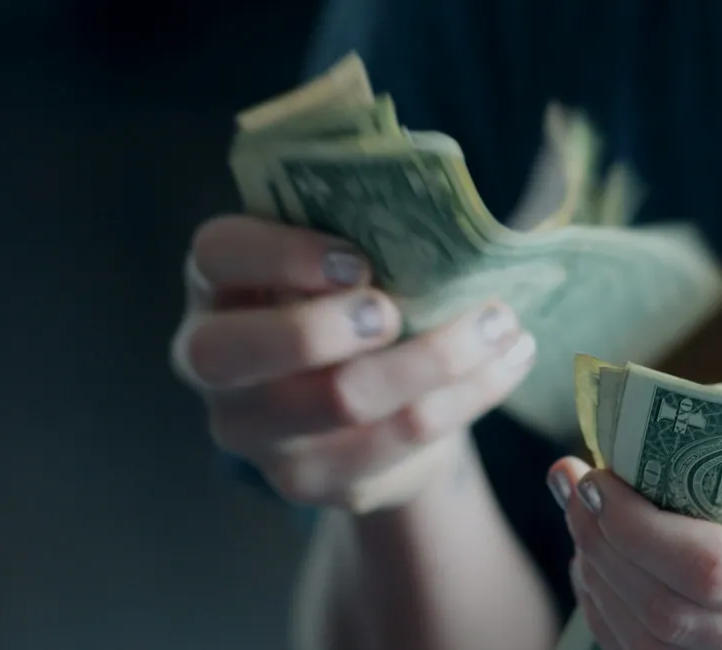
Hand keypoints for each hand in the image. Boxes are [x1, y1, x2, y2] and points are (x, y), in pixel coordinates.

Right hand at [171, 215, 536, 510]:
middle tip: (395, 312)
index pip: (217, 255)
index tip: (358, 261)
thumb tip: (437, 209)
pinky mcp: (309, 480)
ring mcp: (254, 431)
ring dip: (434, 357)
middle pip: (236, 351)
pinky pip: (396, 439)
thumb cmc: (355, 306)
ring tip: (499, 324)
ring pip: (337, 399)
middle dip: (323, 327)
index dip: (280, 255)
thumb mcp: (344, 262)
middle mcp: (212, 361)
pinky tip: (508, 361)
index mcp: (218, 284)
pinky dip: (466, 395)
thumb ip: (362, 233)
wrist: (372, 413)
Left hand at [550, 450, 721, 649]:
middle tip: (575, 486)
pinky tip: (611, 576)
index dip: (633, 526)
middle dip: (602, 550)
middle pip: (671, 621)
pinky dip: (625, 628)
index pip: (712, 570)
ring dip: (600, 589)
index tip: (595, 473)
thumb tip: (636, 445)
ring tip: (586, 525)